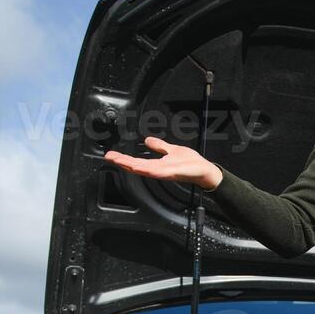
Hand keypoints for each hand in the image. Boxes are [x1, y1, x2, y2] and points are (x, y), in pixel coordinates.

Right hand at [103, 136, 221, 190]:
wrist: (205, 170)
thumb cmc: (192, 163)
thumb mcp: (172, 150)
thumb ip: (160, 146)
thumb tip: (148, 140)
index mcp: (157, 165)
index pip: (137, 162)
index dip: (124, 158)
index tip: (112, 155)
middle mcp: (158, 170)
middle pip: (136, 166)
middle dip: (122, 162)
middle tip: (109, 157)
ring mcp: (164, 173)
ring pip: (143, 169)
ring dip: (130, 165)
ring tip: (118, 160)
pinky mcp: (171, 173)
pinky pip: (157, 172)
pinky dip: (146, 169)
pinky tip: (137, 167)